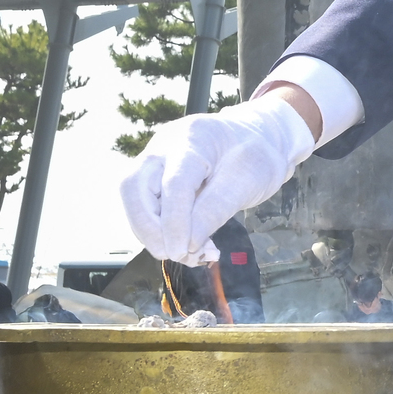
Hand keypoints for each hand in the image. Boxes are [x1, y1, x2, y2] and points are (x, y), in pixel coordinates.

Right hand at [120, 96, 316, 264]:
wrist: (258, 138)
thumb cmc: (257, 156)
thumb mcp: (247, 183)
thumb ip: (214, 211)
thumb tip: (186, 245)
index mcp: (193, 139)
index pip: (174, 183)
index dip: (174, 221)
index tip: (180, 252)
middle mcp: (164, 146)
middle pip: (134, 187)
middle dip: (148, 228)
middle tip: (176, 255)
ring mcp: (156, 159)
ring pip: (135, 199)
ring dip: (153, 233)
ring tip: (189, 255)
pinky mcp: (156, 176)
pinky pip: (147, 205)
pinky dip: (162, 230)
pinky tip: (188, 246)